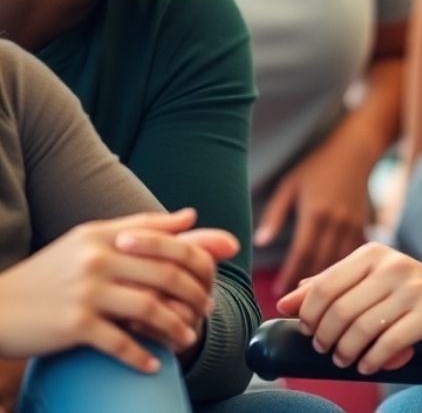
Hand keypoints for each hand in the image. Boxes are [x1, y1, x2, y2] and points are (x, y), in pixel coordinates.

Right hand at [0, 209, 234, 371]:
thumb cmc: (50, 272)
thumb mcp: (91, 239)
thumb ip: (142, 226)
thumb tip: (191, 216)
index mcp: (105, 235)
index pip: (166, 241)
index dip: (197, 259)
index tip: (212, 276)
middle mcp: (98, 259)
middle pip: (166, 274)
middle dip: (195, 294)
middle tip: (208, 309)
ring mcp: (87, 292)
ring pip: (150, 308)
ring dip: (176, 327)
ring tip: (189, 337)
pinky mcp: (74, 324)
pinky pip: (120, 342)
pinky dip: (141, 355)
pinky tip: (154, 364)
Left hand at [255, 133, 373, 294]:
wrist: (355, 151)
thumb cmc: (316, 166)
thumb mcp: (290, 185)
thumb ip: (275, 214)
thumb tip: (259, 243)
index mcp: (315, 212)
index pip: (301, 253)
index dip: (290, 275)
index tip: (279, 293)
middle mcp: (337, 221)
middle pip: (322, 262)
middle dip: (308, 286)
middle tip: (295, 307)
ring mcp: (354, 224)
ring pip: (341, 262)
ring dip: (330, 283)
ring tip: (315, 302)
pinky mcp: (366, 224)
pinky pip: (356, 255)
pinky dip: (348, 271)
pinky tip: (339, 285)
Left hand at [276, 242, 421, 375]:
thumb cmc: (410, 292)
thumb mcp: (371, 280)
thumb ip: (331, 286)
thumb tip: (286, 302)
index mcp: (373, 253)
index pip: (324, 285)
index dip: (309, 314)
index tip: (309, 331)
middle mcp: (392, 265)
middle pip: (340, 309)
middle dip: (326, 337)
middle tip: (327, 350)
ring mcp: (413, 288)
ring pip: (362, 328)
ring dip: (347, 352)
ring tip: (346, 360)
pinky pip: (389, 342)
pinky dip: (373, 360)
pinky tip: (369, 365)